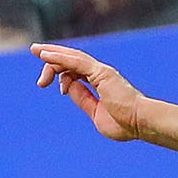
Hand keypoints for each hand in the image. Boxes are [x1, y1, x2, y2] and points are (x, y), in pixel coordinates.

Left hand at [31, 43, 146, 141]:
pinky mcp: (101, 73)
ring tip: (36, 53)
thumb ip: (83, 100)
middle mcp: (100, 73)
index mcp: (100, 82)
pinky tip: (45, 55)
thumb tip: (68, 89)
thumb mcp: (95, 113)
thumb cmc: (124, 124)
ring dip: (52, 55)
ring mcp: (101, 71)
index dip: (60, 74)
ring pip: (71, 57)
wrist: (140, 123)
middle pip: (71, 61)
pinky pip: (76, 61)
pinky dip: (60, 57)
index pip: (75, 71)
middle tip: (39, 78)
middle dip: (52, 62)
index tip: (49, 85)